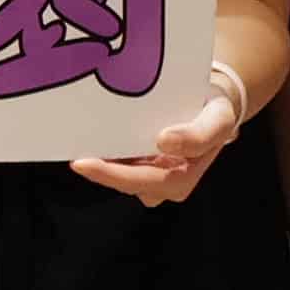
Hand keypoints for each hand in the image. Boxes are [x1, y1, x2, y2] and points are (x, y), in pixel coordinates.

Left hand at [72, 59, 250, 206]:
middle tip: (71, 149)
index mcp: (180, 180)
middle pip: (121, 181)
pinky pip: (116, 160)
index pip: (139, 183)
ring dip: (98, 158)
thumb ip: (198, 135)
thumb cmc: (215, 114)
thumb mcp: (218, 120)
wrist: (214, 105)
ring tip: (76, 138)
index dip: (110, 175)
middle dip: (97, 168)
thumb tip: (163, 141)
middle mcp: (160, 184)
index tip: (82, 163)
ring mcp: (148, 174)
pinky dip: (104, 149)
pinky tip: (91, 134)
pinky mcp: (139, 162)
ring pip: (116, 172)